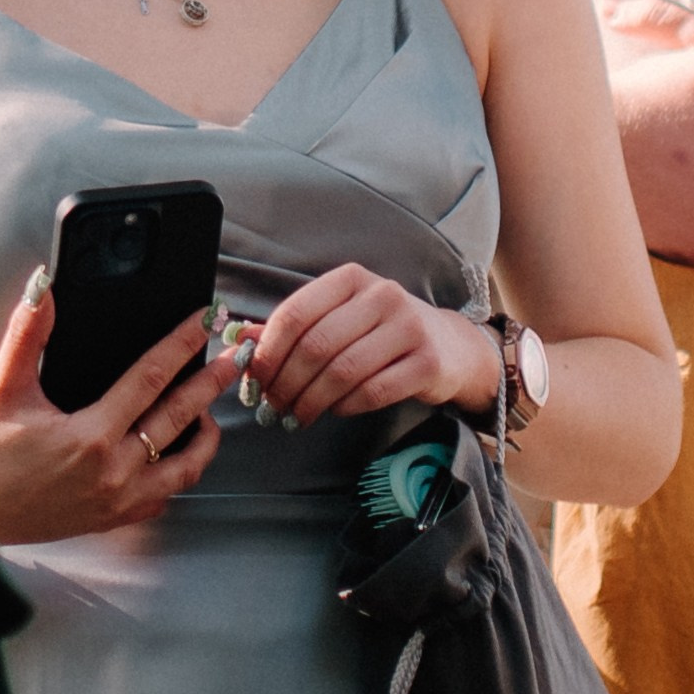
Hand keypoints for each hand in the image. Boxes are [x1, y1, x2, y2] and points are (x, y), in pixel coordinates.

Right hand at [0, 286, 236, 542]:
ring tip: (212, 410)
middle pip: (180, 418)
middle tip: (238, 356)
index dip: (182, 344)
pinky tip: (177, 456)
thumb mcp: (1, 389)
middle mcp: (113, 472)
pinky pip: (162, 497)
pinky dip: (177, 474)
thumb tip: (46, 288)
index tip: (204, 320)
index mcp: (91, 436)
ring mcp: (117, 501)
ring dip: (205, 436)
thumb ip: (27, 334)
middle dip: (213, 382)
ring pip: (184, 468)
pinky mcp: (112, 519)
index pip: (151, 379)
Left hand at [246, 263, 497, 426]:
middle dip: (287, 382)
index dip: (269, 350)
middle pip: (316, 346)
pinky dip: (345, 407)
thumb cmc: (382, 331)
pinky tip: (335, 410)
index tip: (255, 377)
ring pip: (343, 372)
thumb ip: (294, 327)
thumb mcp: (340, 316)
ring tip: (298, 415)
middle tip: (273, 405)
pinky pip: (373, 392)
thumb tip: (243, 342)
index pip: (296, 313)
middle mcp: (383, 296)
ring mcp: (409, 328)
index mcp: (352, 278)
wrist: (450, 345)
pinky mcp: (428, 363)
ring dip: (312, 400)